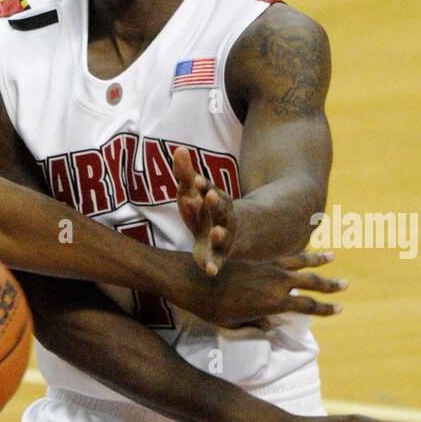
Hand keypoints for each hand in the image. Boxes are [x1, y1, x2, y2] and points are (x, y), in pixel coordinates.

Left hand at [175, 146, 235, 275]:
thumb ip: (187, 173)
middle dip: (215, 203)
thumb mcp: (197, 192)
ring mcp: (224, 237)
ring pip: (223, 235)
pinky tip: (209, 271)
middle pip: (221, 209)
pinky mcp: (219, 256)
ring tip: (215, 233)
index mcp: (217, 201)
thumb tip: (178, 149)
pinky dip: (214, 266)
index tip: (197, 180)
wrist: (241, 234)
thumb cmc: (211, 210)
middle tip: (210, 196)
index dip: (204, 186)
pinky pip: (218, 261)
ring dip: (219, 234)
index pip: (210, 191)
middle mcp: (224, 218)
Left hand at [179, 249, 345, 326]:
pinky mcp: (257, 259)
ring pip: (299, 262)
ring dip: (317, 260)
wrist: (194, 281)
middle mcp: (277, 282)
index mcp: (275, 302)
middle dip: (329, 284)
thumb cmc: (212, 309)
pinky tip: (298, 253)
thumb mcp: (235, 322)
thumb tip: (269, 326)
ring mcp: (267, 267)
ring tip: (332, 256)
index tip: (340, 309)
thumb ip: (255, 322)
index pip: (307, 306)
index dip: (324, 309)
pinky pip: (281, 256)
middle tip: (346, 285)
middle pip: (311, 282)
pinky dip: (293, 254)